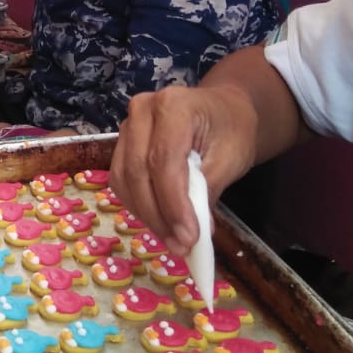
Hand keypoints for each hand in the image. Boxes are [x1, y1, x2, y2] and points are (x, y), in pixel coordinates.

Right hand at [110, 85, 257, 256]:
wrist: (222, 110)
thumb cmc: (231, 129)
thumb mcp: (231, 157)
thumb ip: (207, 191)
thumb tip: (190, 233)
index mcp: (173, 105)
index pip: (164, 160)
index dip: (173, 203)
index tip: (189, 237)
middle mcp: (142, 111)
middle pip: (138, 171)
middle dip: (158, 216)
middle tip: (181, 246)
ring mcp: (128, 126)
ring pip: (124, 180)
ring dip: (146, 215)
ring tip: (173, 240)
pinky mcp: (122, 145)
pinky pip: (121, 181)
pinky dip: (139, 206)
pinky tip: (160, 223)